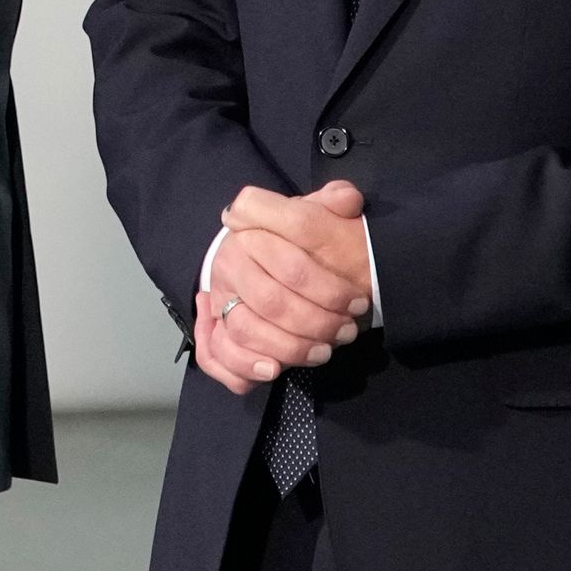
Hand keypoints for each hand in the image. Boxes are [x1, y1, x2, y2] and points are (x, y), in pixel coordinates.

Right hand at [192, 181, 372, 391]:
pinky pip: (219, 353)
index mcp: (251, 232)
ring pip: (245, 329)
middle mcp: (229, 264)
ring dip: (288, 347)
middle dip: (315, 322)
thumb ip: (332, 203)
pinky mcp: (213, 327)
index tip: (357, 302)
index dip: (329, 289)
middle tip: (346, 332)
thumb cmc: (294, 238)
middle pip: (271, 302)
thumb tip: (348, 200)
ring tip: (322, 352)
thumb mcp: (313, 213)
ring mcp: (217, 297)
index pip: (292, 266)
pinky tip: (273, 370)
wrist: (258, 253)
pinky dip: (243, 366)